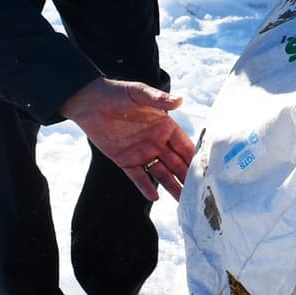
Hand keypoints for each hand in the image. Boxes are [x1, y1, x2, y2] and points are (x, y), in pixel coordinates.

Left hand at [62, 77, 193, 199]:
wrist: (89, 102)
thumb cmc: (117, 93)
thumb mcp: (139, 93)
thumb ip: (159, 99)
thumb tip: (180, 100)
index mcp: (165, 126)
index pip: (184, 145)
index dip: (194, 157)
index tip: (206, 170)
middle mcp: (157, 142)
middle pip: (176, 163)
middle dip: (187, 177)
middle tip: (200, 193)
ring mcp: (142, 153)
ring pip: (161, 173)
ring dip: (172, 186)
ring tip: (182, 201)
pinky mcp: (125, 161)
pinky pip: (138, 177)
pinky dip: (146, 187)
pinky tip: (155, 197)